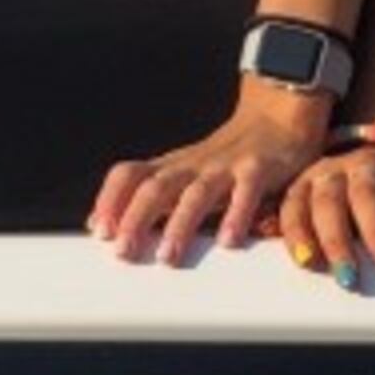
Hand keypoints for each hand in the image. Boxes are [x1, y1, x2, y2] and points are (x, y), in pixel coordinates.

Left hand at [86, 84, 333, 264]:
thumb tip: (97, 224)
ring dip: (179, 225)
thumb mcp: (183, 174)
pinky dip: (236, 215)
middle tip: (123, 251)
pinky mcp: (258, 170)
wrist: (276, 118)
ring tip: (167, 256)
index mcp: (172, 166)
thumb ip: (147, 198)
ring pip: (196, 193)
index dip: (110, 199)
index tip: (98, 230)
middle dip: (136, 218)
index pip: (129, 174)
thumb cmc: (225, 158)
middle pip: (156, 187)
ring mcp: (225, 167)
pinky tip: (228, 241)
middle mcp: (193, 165)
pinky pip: (246, 192)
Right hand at [278, 133, 374, 288]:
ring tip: (309, 266)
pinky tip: (275, 253)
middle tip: (349, 280)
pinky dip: (276, 234)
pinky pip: (276, 215)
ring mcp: (306, 182)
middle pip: (328, 203)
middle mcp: (332, 171)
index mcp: (368, 167)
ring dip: (300, 240)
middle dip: (336, 243)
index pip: (370, 197)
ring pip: (294, 207)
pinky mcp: (290, 197)